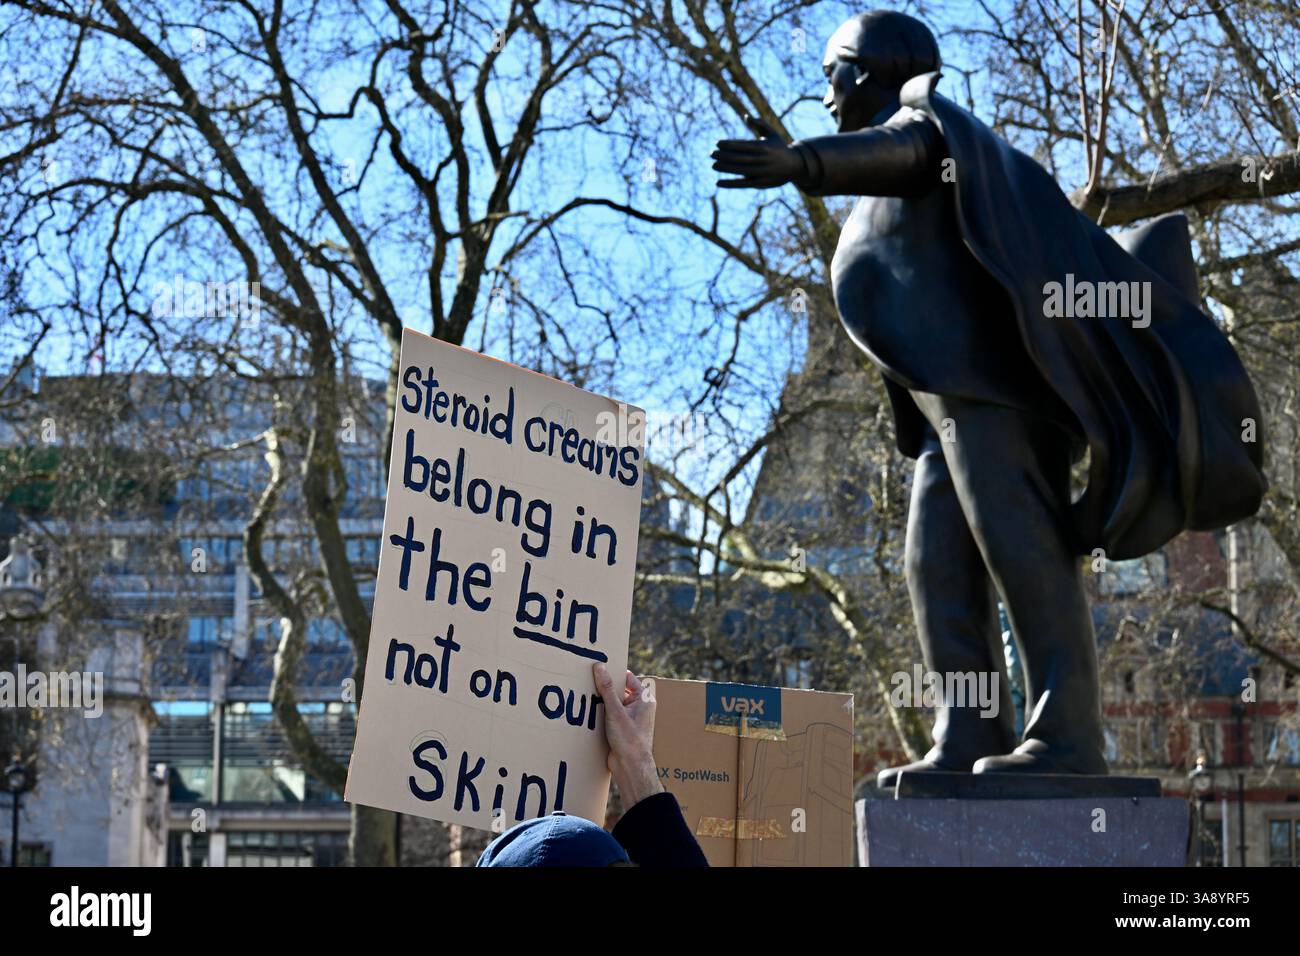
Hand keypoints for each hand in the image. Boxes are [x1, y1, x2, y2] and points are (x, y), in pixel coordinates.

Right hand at [592, 662, 662, 807]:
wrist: (630, 767)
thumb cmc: (629, 739)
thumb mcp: (615, 710)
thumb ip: (606, 688)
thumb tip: (600, 667)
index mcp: (643, 699)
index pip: (628, 678)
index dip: (614, 673)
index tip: (599, 667)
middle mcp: (638, 707)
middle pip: (619, 690)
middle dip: (605, 688)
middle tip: (588, 681)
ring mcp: (629, 718)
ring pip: (612, 704)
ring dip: (601, 702)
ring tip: (586, 697)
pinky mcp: (621, 729)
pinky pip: (609, 715)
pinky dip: (600, 714)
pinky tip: (589, 713)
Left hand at [712, 114, 803, 188]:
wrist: (795, 166)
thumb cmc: (780, 147)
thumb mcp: (772, 134)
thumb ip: (760, 124)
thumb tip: (746, 116)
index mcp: (764, 147)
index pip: (743, 145)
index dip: (729, 144)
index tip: (717, 143)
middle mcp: (762, 160)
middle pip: (739, 158)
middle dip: (723, 156)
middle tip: (711, 154)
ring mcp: (761, 172)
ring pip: (739, 171)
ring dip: (725, 168)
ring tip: (713, 165)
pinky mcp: (760, 183)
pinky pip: (742, 184)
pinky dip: (730, 184)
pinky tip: (718, 182)